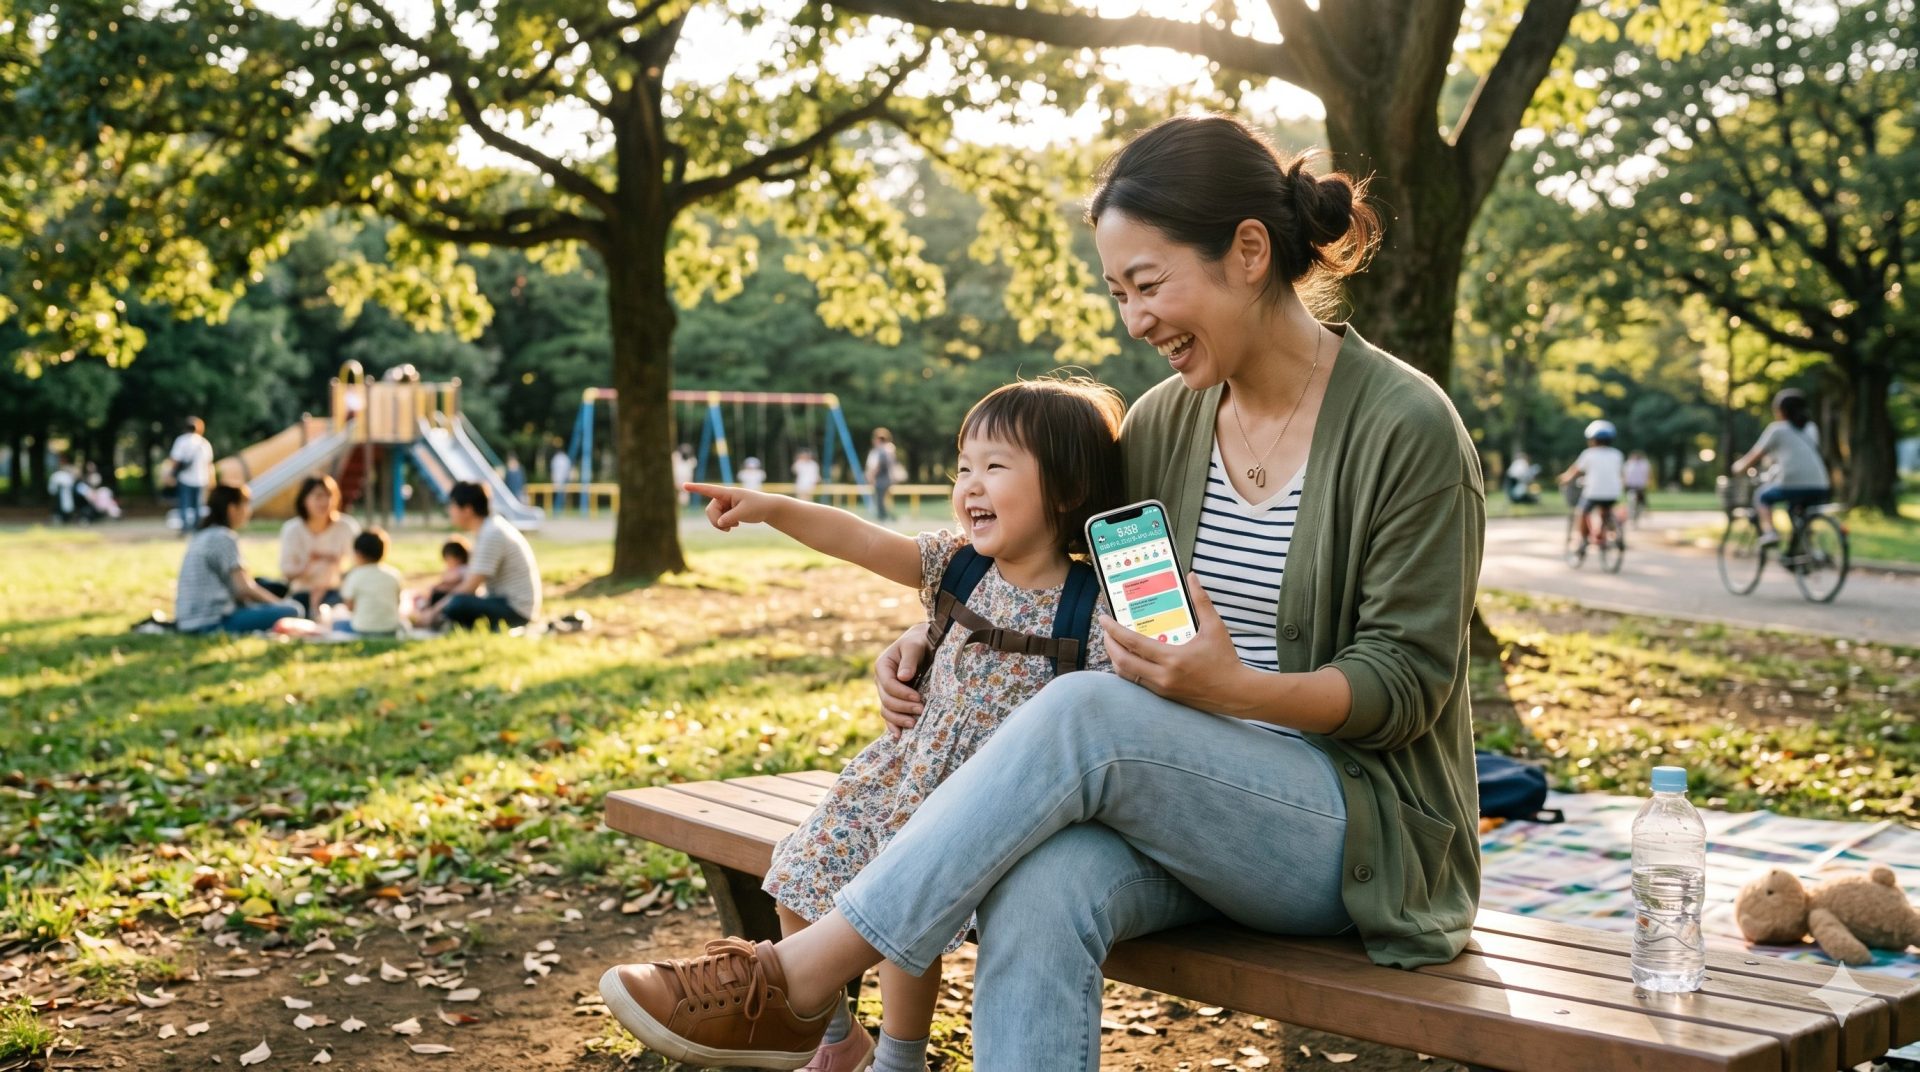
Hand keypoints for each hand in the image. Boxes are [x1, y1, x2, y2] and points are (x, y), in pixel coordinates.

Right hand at [684, 482, 780, 530]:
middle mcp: (724, 497)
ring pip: (713, 517)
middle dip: (716, 521)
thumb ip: (731, 517)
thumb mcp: (745, 512)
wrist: (767, 509)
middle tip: (728, 529)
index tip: (683, 485)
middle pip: (710, 511)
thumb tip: (720, 523)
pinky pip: (719, 520)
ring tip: (734, 527)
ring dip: (720, 524)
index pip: (709, 490)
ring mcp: (725, 504)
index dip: (696, 488)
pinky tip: (736, 525)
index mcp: (728, 493)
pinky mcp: (727, 511)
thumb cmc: (758, 506)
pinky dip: (724, 525)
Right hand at [875, 623, 930, 734]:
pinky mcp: (893, 699)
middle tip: (921, 711)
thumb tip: (903, 677)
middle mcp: (881, 680)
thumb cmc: (918, 643)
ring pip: (886, 710)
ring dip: (899, 719)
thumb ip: (909, 660)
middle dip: (903, 708)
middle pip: (887, 700)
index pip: (888, 685)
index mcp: (882, 666)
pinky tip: (899, 735)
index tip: (918, 698)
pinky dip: (892, 725)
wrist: (923, 645)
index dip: (902, 694)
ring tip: (914, 724)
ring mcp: (886, 691)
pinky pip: (889, 714)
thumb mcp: (914, 646)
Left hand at [1100, 573, 1247, 711]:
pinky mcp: (1164, 696)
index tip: (1103, 618)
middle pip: (1122, 661)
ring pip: (1126, 674)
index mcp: (1173, 659)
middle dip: (1109, 644)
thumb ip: (1202, 601)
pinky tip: (1128, 658)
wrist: (1236, 694)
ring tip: (1113, 643)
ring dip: (1115, 658)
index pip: (1133, 643)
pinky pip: (1136, 683)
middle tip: (1105, 630)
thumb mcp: (1216, 628)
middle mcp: (1163, 676)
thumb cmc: (1226, 660)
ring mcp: (1162, 689)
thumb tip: (1192, 577)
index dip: (1114, 630)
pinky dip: (1127, 669)